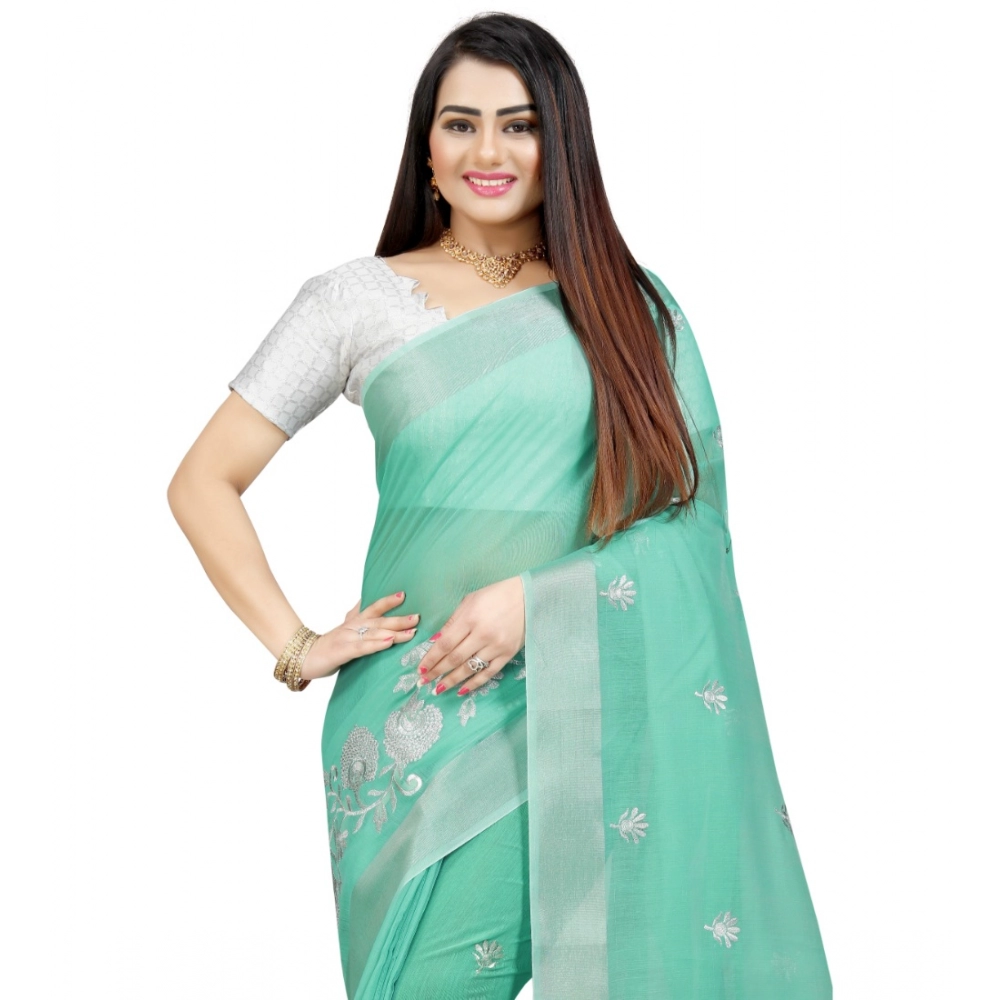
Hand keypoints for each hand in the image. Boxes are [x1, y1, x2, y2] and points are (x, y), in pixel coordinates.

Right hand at [300, 592, 419, 680]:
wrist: (303, 656)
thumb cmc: (328, 645)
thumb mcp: (345, 629)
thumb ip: (358, 617)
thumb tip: (367, 603)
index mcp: (354, 620)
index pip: (374, 607)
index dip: (388, 601)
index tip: (404, 594)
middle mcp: (353, 626)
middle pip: (380, 620)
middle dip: (400, 618)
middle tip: (419, 616)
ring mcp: (348, 637)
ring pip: (375, 632)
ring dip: (395, 631)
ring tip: (412, 630)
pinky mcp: (343, 651)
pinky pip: (363, 647)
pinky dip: (377, 644)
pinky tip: (390, 641)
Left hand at [415, 576, 524, 695]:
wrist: (528, 597)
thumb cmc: (495, 595)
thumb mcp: (470, 601)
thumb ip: (452, 622)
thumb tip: (435, 641)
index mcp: (470, 619)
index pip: (445, 644)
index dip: (431, 658)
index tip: (420, 668)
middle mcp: (482, 635)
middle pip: (454, 658)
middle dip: (437, 672)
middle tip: (424, 681)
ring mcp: (496, 646)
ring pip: (469, 668)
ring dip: (452, 681)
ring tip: (438, 689)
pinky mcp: (508, 654)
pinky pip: (488, 673)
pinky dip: (474, 683)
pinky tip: (462, 690)